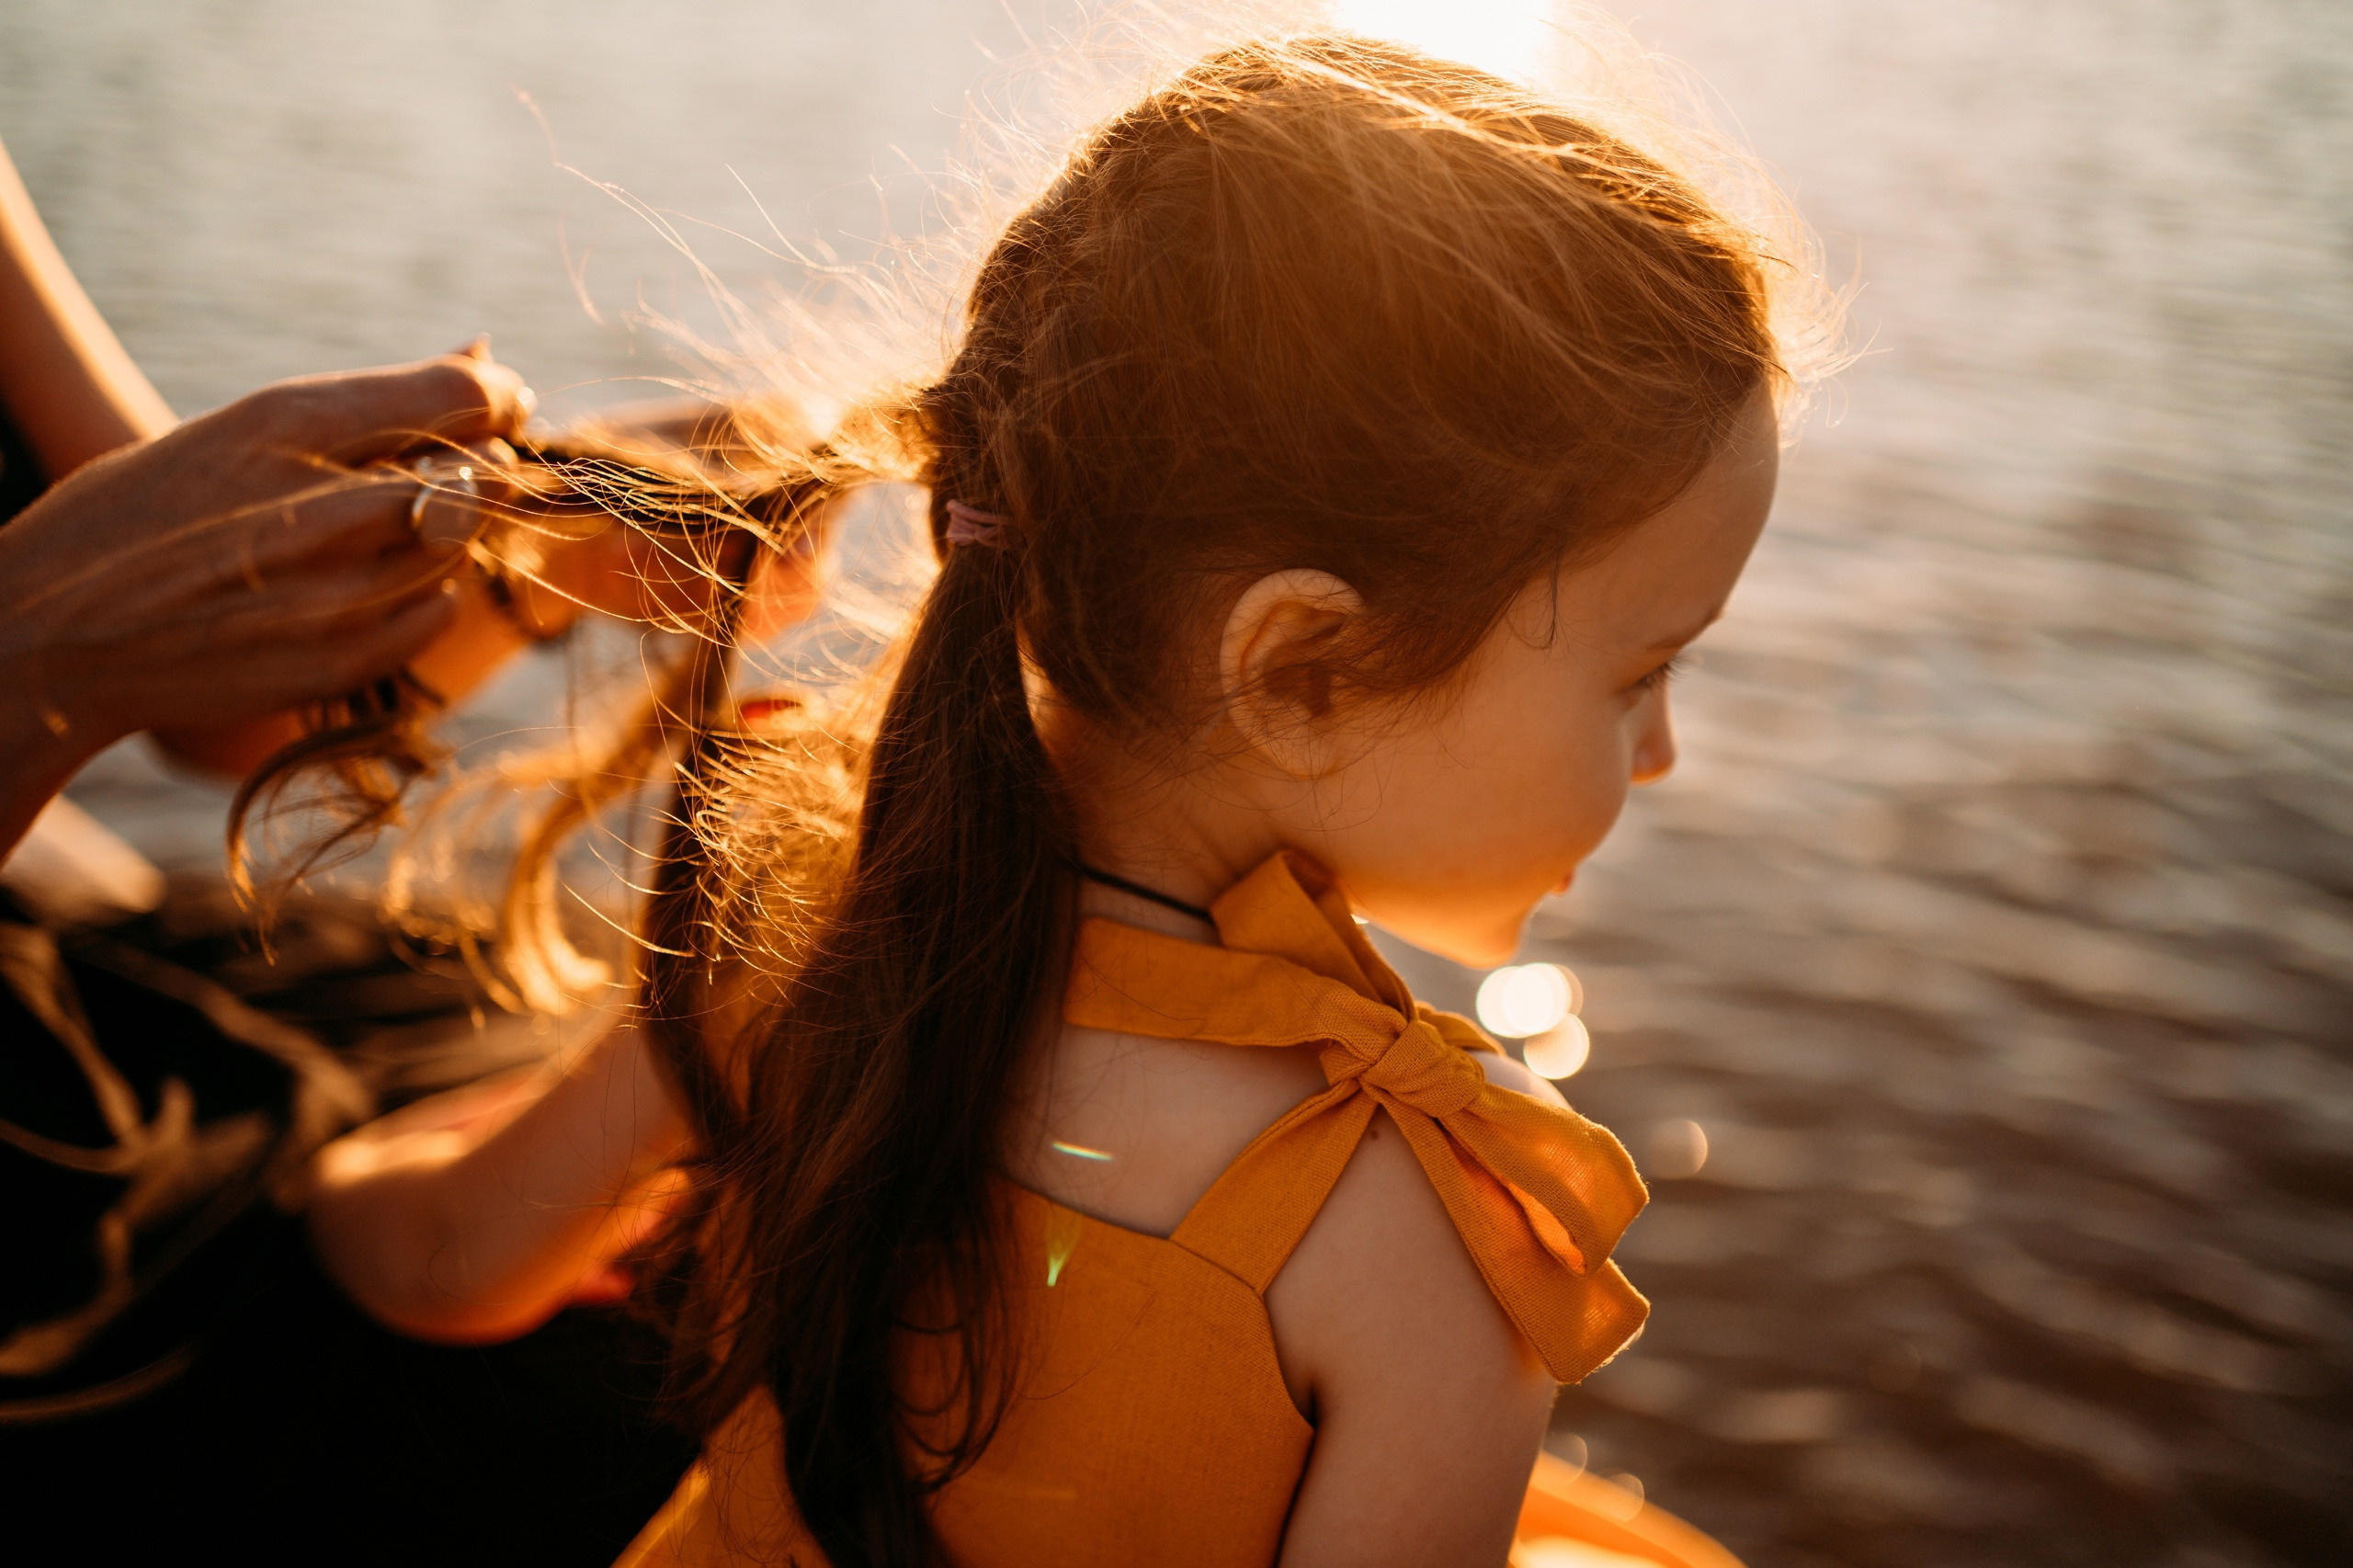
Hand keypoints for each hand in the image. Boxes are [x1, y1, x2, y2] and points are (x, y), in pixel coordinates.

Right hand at [0, 343, 531, 850]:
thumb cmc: (144, 515)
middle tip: (440, 474)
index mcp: (284, 423)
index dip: (501, 399)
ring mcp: (335, 590)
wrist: (51, 635)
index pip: (462, 397)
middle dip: (479, 470)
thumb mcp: (238, 431)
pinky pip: (437, 616)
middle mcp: (321, 503)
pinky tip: (359, 589)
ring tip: (376, 536)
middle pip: (481, 475)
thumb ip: (371, 402)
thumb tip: (484, 351)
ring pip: (462, 548)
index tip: (500, 405)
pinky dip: (421, 599)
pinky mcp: (340, 660)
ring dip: (446, 537)